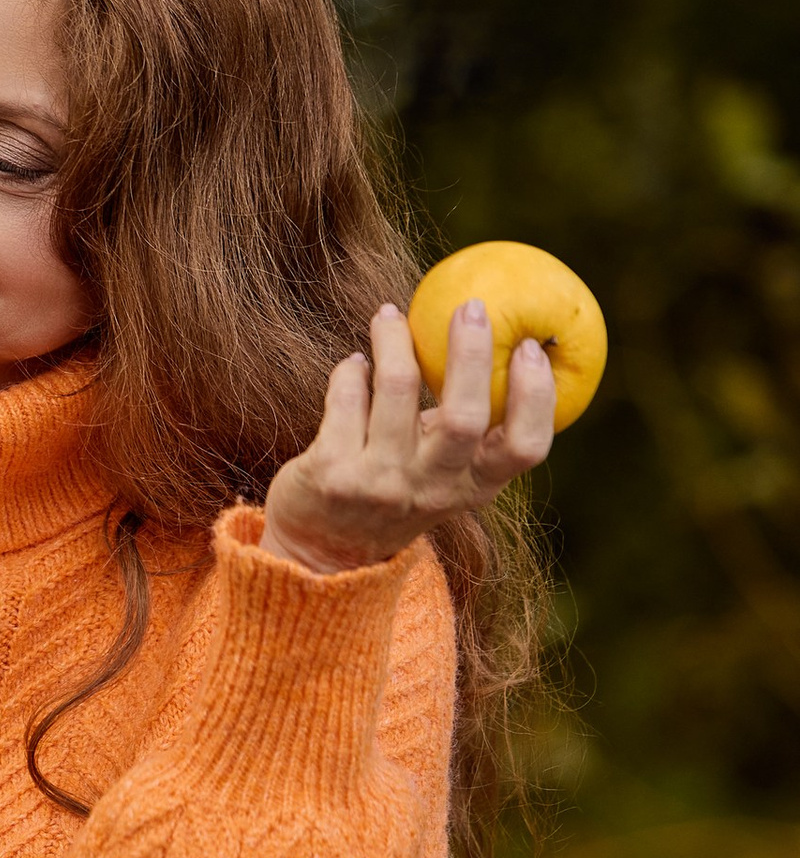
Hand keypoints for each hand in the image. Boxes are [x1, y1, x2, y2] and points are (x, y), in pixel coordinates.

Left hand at [260, 297, 555, 573]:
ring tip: (389, 316)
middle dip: (472, 354)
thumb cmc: (395, 490)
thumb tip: (500, 338)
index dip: (535, 397)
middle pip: (465, 417)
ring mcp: (380, 483)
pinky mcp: (331, 471)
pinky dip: (352, 370)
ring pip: (396, 388)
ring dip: (394, 340)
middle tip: (471, 307)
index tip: (532, 348)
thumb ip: (470, 432)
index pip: (524, 449)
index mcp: (473, 488)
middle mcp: (430, 490)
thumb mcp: (443, 476)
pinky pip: (347, 395)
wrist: (322, 550)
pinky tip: (355, 364)